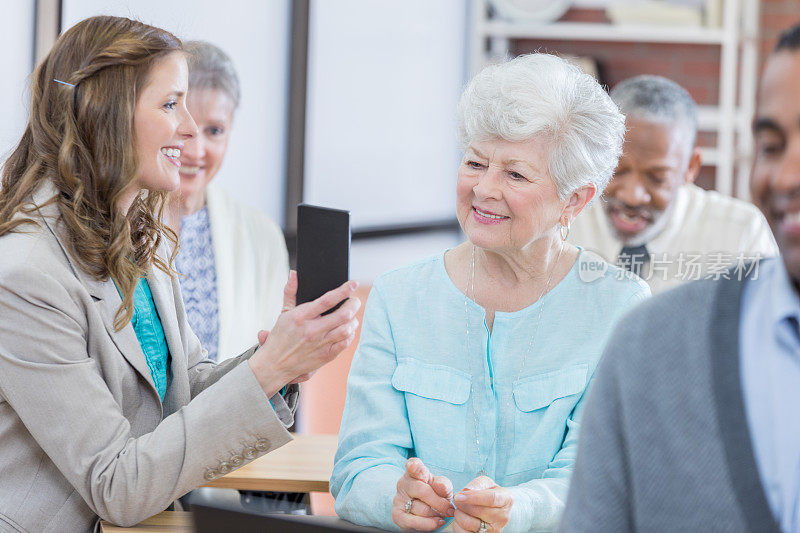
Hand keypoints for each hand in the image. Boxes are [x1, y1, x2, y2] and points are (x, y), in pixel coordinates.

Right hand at [248, 271, 360, 395]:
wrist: (274, 365)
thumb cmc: (280, 337)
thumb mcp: (283, 313)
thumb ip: (290, 291)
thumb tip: (294, 273)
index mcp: (301, 317)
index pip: (327, 300)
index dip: (343, 291)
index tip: (353, 284)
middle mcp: (312, 330)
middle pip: (343, 315)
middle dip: (354, 304)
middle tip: (354, 301)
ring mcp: (320, 344)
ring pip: (347, 329)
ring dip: (353, 320)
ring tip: (351, 316)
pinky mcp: (325, 356)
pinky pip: (345, 343)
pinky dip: (350, 334)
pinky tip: (347, 330)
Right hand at [392, 458, 454, 530]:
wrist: (426, 512)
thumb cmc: (435, 495)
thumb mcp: (443, 488)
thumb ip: (443, 485)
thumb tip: (441, 486)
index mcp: (415, 471)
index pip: (413, 466)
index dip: (413, 467)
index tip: (413, 466)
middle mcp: (404, 483)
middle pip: (422, 491)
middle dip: (439, 503)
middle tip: (450, 510)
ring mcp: (398, 499)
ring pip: (421, 509)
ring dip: (436, 514)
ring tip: (440, 514)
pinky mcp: (397, 515)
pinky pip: (414, 522)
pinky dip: (429, 524)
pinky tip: (438, 522)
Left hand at [452, 476, 512, 532]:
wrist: (495, 509)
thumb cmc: (489, 493)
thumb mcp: (487, 483)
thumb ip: (478, 484)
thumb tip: (467, 490)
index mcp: (506, 500)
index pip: (491, 499)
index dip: (473, 497)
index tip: (459, 496)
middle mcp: (502, 517)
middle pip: (477, 511)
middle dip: (462, 504)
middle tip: (457, 499)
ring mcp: (494, 530)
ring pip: (468, 523)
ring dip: (459, 514)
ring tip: (460, 508)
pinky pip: (463, 532)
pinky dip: (457, 524)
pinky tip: (461, 518)